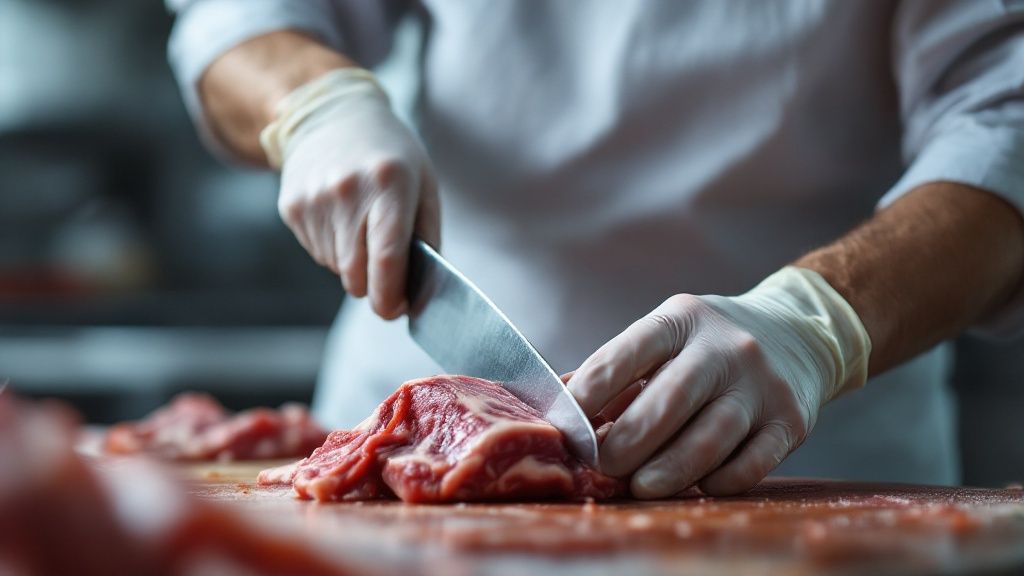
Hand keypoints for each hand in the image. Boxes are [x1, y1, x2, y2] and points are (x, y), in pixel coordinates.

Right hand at [262, 68, 439, 318]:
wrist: (333, 116)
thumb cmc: (391, 157)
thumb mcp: (424, 187)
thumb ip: (426, 240)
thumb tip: (416, 295)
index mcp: (390, 183)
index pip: (387, 259)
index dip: (391, 297)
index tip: (397, 310)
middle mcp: (348, 191)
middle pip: (357, 275)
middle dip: (374, 285)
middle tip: (387, 272)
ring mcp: (314, 199)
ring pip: (337, 268)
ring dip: (353, 264)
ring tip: (362, 226)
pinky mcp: (292, 206)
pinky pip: (317, 253)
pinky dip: (333, 249)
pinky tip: (340, 218)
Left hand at [567, 267, 869, 497]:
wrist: (798, 332)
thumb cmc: (708, 344)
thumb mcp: (664, 337)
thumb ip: (613, 371)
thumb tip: (553, 404)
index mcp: (680, 320)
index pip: (627, 354)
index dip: (591, 392)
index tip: (566, 423)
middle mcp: (724, 347)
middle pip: (669, 400)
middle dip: (629, 439)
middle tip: (602, 466)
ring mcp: (761, 384)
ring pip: (710, 436)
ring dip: (669, 469)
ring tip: (641, 487)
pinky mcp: (790, 420)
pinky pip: (752, 462)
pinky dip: (718, 481)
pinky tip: (696, 486)